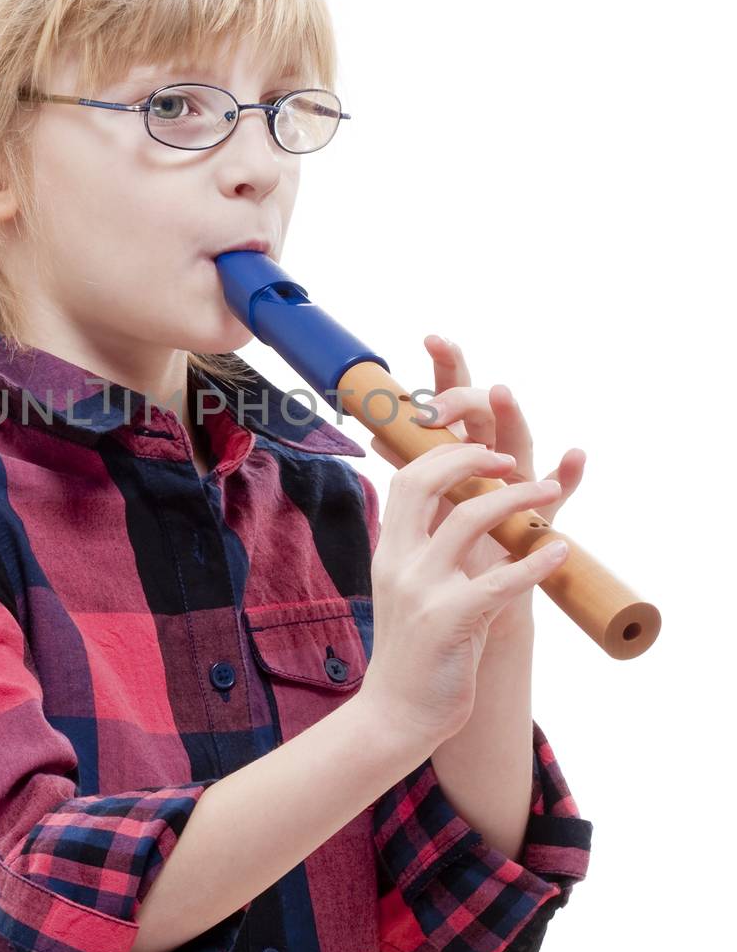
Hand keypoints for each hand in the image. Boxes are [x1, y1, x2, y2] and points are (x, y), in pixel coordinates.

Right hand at [361, 441, 569, 754]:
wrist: (397, 714)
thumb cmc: (416, 653)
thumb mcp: (412, 591)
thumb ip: (430, 552)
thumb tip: (471, 514)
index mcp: (390, 551)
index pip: (408, 478)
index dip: (446, 454)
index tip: (485, 452)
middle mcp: (399, 561)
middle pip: (427, 481)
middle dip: (473, 459)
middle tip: (513, 460)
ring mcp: (422, 589)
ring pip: (470, 519)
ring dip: (517, 499)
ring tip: (550, 493)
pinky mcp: (449, 620)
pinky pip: (501, 580)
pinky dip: (536, 562)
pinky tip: (559, 551)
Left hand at [370, 335, 584, 632]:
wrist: (473, 614)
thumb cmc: (450, 555)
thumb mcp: (427, 507)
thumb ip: (414, 466)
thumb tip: (376, 432)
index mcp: (462, 453)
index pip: (453, 401)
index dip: (446, 368)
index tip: (432, 337)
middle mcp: (494, 461)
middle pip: (483, 413)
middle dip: (463, 394)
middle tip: (434, 402)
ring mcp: (520, 487)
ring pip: (517, 442)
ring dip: (510, 416)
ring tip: (500, 391)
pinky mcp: (539, 522)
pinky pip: (560, 495)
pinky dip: (569, 475)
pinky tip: (574, 455)